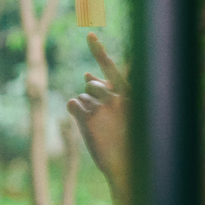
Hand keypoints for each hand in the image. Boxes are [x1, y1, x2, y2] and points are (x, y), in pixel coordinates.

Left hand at [66, 32, 129, 197]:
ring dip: (87, 104)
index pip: (113, 69)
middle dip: (92, 88)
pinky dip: (75, 109)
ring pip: (83, 93)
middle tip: (98, 107)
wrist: (127, 168)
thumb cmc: (128, 141)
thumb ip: (108, 92)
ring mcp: (102, 108)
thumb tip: (87, 73)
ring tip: (100, 124)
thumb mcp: (124, 113)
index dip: (99, 51)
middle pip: (93, 83)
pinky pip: (73, 102)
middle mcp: (117, 98)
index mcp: (131, 95)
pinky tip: (84, 120)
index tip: (89, 35)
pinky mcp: (88, 119)